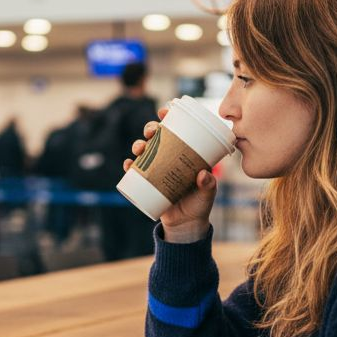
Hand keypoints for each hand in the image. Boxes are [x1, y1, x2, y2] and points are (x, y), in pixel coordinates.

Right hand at [123, 108, 216, 243]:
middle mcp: (169, 157)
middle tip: (152, 132)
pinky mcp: (147, 182)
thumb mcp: (208, 194)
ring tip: (139, 148)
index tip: (165, 111)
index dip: (169, 117)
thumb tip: (203, 175)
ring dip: (138, 144)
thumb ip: (208, 185)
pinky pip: (134, 171)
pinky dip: (129, 166)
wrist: (186, 225)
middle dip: (151, 128)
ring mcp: (156, 169)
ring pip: (144, 150)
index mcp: (185, 153)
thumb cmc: (200, 205)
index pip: (177, 130)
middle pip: (157, 136)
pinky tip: (128, 164)